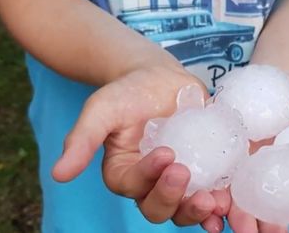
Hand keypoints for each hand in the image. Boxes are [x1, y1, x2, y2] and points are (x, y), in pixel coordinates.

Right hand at [51, 68, 219, 225]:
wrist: (158, 78)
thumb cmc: (126, 93)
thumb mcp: (101, 110)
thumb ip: (82, 140)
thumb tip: (58, 174)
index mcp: (125, 173)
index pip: (133, 186)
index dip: (149, 177)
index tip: (165, 153)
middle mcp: (152, 182)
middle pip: (160, 207)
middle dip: (173, 198)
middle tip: (186, 174)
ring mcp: (180, 178)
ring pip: (185, 207)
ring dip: (199, 210)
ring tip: (214, 202)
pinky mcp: (204, 168)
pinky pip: (212, 191)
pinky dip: (221, 200)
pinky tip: (230, 199)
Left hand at [203, 101, 288, 232]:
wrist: (270, 94)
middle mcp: (261, 190)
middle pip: (262, 215)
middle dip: (264, 228)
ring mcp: (236, 177)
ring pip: (231, 203)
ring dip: (231, 216)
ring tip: (233, 222)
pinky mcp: (214, 161)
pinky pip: (208, 178)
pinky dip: (205, 191)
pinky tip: (205, 197)